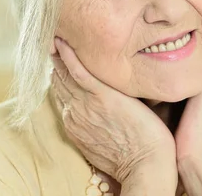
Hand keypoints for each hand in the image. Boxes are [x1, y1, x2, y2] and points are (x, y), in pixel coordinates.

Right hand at [50, 37, 176, 190]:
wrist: (146, 166)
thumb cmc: (139, 153)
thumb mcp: (111, 136)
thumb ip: (106, 118)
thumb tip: (118, 103)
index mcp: (76, 123)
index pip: (63, 93)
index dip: (60, 75)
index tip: (61, 59)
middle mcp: (75, 114)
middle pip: (59, 81)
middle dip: (56, 60)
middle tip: (55, 39)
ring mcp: (85, 106)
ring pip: (65, 74)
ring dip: (59, 54)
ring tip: (56, 35)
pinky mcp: (101, 97)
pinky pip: (78, 72)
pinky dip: (69, 56)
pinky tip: (63, 42)